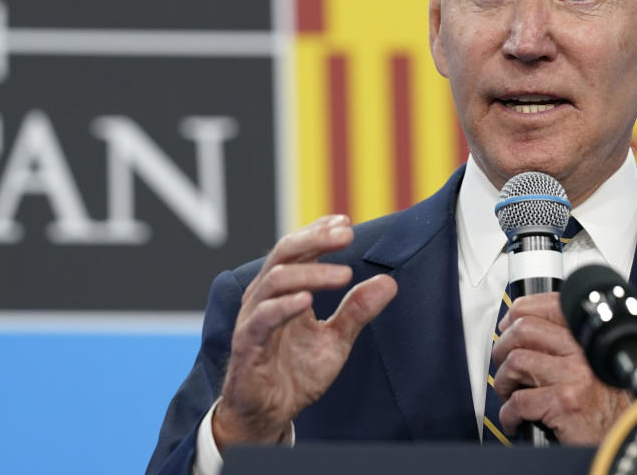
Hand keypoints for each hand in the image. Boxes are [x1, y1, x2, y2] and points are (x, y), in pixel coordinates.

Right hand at [212, 214, 397, 448]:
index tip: (346, 222)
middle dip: (315, 239)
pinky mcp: (247, 344)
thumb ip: (357, 311)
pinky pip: (262, 318)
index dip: (319, 231)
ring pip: (275, 280)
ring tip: (343, 274)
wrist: (269, 414)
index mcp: (283, 290)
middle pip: (283, 253)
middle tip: (346, 235)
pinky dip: (284, 306)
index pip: (297, 249)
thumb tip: (389, 283)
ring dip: (310, 272)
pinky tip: (307, 300)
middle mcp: (264, 297)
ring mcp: (253, 319)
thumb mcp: (335, 341)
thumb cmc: (295, 373)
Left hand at [491, 293, 631, 444]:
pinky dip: (508, 414)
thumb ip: (563, 346)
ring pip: (515, 361)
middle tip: (503, 367)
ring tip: (509, 395)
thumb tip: (518, 330)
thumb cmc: (604, 410)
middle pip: (524, 329)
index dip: (519, 312)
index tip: (507, 327)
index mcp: (588, 339)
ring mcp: (575, 376)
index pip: (549, 305)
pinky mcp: (565, 403)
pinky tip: (516, 421)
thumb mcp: (590, 367)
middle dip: (502, 348)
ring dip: (503, 382)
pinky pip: (518, 401)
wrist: (623, 440)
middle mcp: (583, 353)